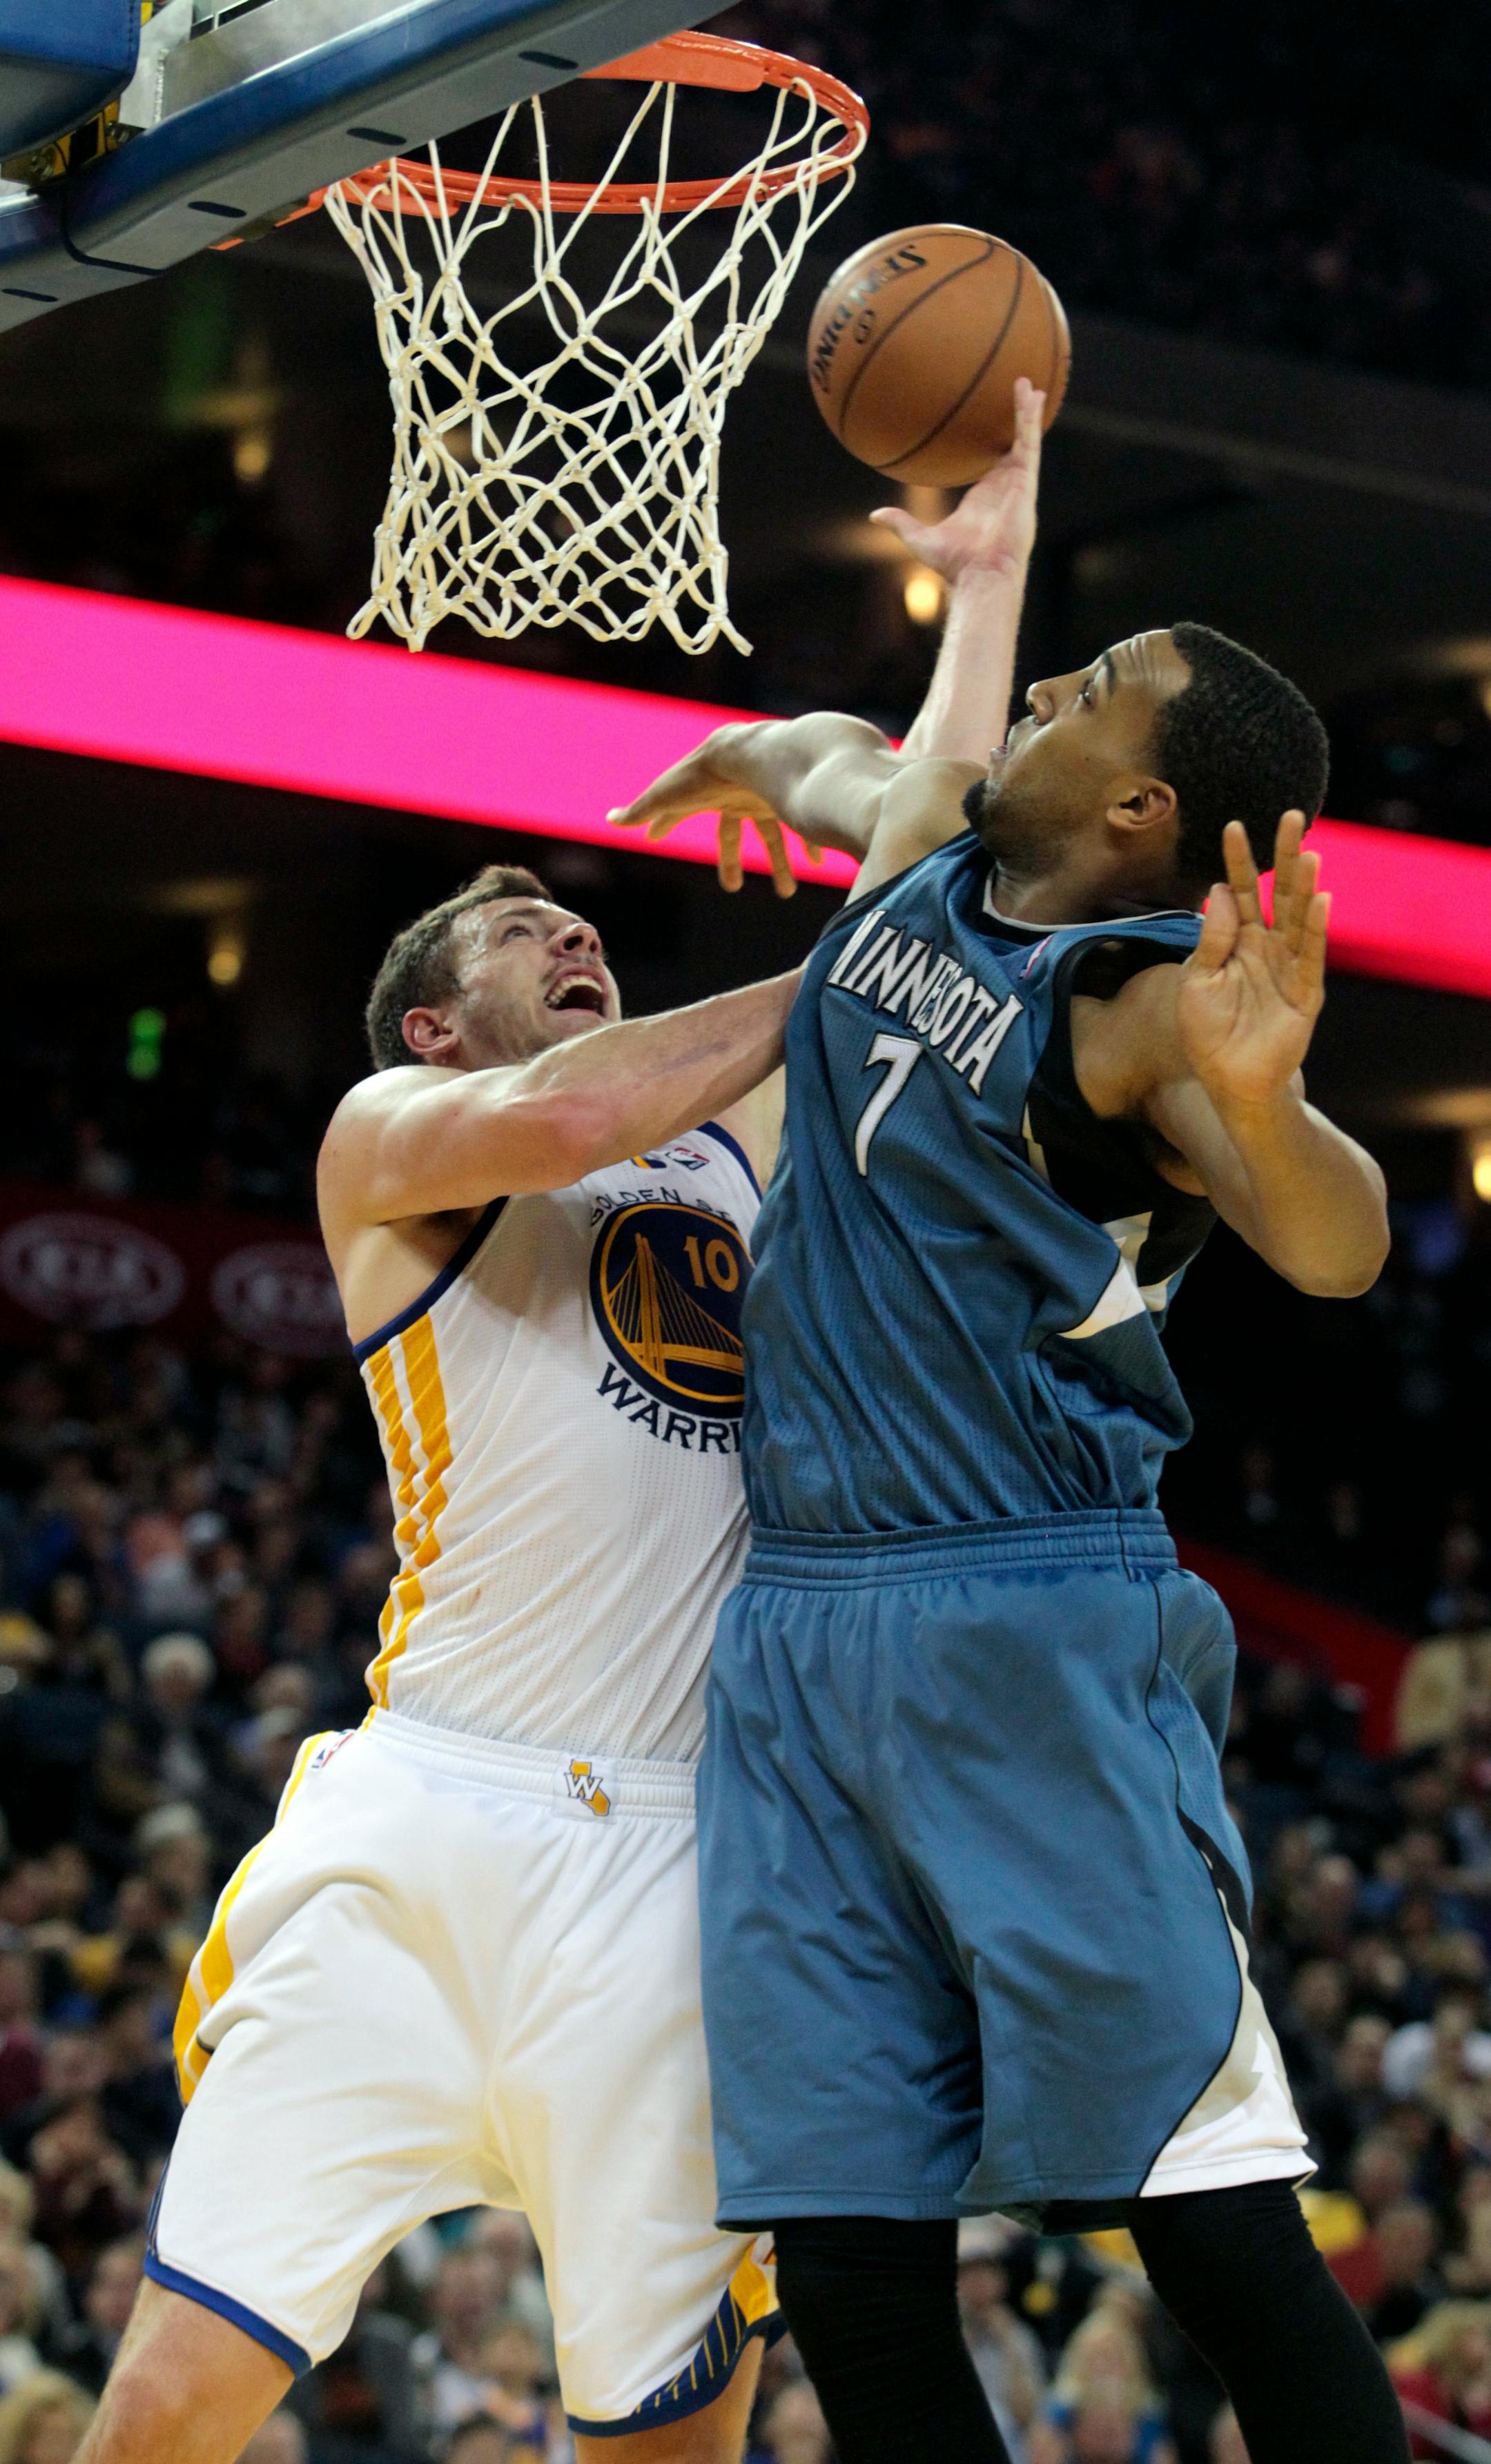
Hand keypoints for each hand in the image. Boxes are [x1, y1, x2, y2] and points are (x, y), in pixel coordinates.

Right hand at [607, 729, 819, 899]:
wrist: (752, 753)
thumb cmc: (708, 775)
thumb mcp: (670, 796)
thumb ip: (643, 811)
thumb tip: (610, 820)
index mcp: (706, 794)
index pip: (680, 812)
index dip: (667, 824)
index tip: (655, 836)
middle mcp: (738, 795)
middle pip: (731, 834)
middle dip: (729, 861)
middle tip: (732, 887)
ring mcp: (767, 797)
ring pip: (772, 836)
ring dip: (778, 864)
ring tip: (787, 892)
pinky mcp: (792, 800)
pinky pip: (806, 827)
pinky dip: (811, 845)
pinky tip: (818, 863)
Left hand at [868, 377, 1044, 583]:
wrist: (981, 575)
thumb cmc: (956, 565)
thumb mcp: (921, 539)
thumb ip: (901, 523)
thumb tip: (874, 516)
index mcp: (984, 500)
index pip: (991, 468)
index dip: (994, 449)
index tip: (991, 430)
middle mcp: (1004, 489)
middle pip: (1012, 449)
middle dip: (1017, 425)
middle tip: (1018, 398)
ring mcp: (1017, 485)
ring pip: (1024, 440)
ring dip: (1027, 412)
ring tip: (1028, 384)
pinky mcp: (1026, 482)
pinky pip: (1028, 443)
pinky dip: (1028, 418)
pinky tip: (1029, 394)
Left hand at [1177, 813, 1329, 1111]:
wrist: (1230, 1083)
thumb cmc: (1209, 1035)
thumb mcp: (1197, 982)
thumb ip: (1210, 939)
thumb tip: (1220, 890)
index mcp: (1237, 941)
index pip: (1241, 892)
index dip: (1239, 861)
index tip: (1233, 826)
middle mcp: (1267, 947)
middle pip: (1279, 893)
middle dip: (1286, 856)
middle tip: (1293, 816)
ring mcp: (1289, 968)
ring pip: (1300, 918)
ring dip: (1305, 885)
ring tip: (1310, 852)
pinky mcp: (1305, 993)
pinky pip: (1311, 956)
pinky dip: (1317, 929)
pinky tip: (1321, 899)